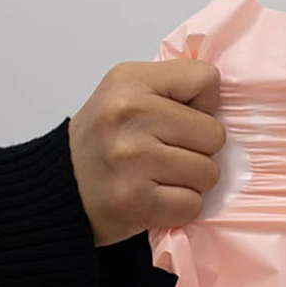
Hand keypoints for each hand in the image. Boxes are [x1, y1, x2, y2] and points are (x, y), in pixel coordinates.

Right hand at [69, 60, 225, 245]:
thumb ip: (177, 86)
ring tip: (159, 176)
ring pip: (209, 173)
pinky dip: (179, 207)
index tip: (176, 117)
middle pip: (215, 134)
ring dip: (191, 180)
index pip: (207, 79)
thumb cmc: (106, 138)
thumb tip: (226, 102)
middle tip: (167, 153)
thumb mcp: (130, 91)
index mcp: (130, 81)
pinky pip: (192, 205)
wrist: (60, 187)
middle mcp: (128, 115)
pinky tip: (155, 197)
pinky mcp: (136, 201)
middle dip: (199, 149)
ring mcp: (132, 160)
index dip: (202, 104)